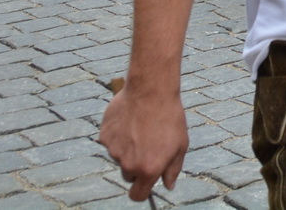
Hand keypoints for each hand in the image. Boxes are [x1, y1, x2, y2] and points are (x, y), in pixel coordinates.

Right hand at [100, 83, 188, 202]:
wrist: (151, 91)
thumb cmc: (170, 117)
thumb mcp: (180, 145)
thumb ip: (173, 169)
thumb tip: (168, 185)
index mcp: (148, 170)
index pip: (138, 195)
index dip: (142, 192)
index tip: (145, 185)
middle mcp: (128, 164)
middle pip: (129, 176)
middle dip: (137, 167)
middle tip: (148, 146)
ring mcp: (114, 151)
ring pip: (120, 157)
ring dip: (129, 148)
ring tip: (142, 127)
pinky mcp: (105, 137)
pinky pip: (112, 142)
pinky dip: (119, 135)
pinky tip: (131, 120)